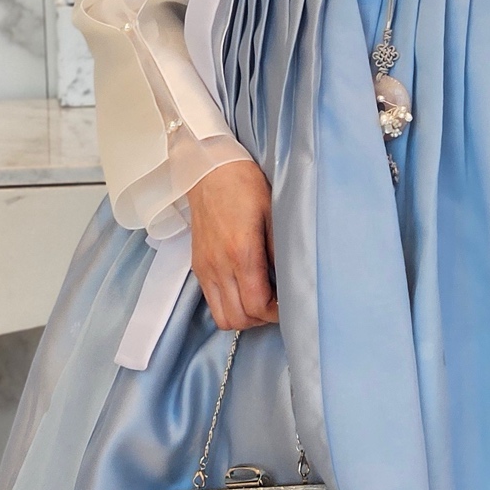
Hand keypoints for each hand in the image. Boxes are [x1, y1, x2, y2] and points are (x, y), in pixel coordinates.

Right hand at [187, 160, 276, 329]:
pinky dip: (229, 305)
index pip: (257, 305)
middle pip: (238, 318)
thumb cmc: (245, 186)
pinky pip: (211, 301)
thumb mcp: (274, 213)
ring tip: (260, 299)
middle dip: (261, 318)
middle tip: (277, 304)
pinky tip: (244, 289)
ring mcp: (205, 268)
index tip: (289, 304)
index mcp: (241, 252)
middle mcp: (219, 266)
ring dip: (243, 316)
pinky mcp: (198, 267)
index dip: (276, 313)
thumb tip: (291, 279)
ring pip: (222, 317)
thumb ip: (280, 250)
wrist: (210, 171)